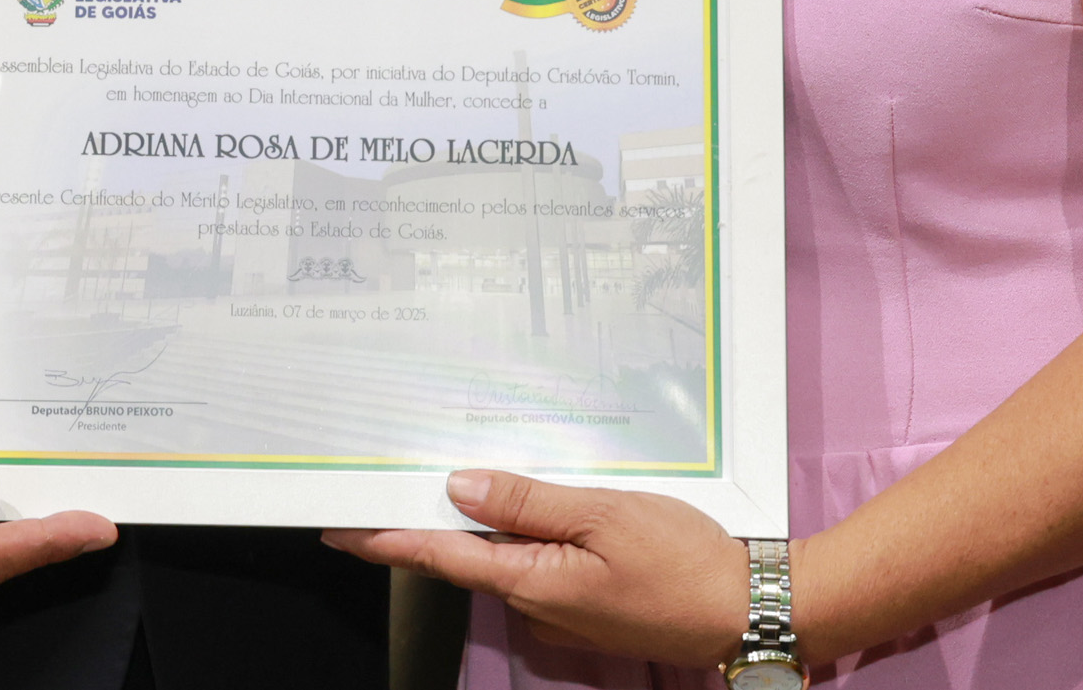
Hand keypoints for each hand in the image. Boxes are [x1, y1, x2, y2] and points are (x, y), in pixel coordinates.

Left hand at [324, 471, 752, 665]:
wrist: (744, 609)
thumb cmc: (682, 561)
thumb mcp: (603, 515)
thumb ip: (527, 501)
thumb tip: (457, 488)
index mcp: (530, 580)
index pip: (437, 556)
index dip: (384, 539)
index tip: (338, 527)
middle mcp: (534, 601)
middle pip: (463, 555)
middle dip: (427, 519)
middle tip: (390, 475)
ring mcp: (560, 608)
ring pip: (501, 556)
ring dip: (477, 522)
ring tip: (453, 473)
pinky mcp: (584, 606)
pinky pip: (535, 563)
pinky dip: (519, 534)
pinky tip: (524, 502)